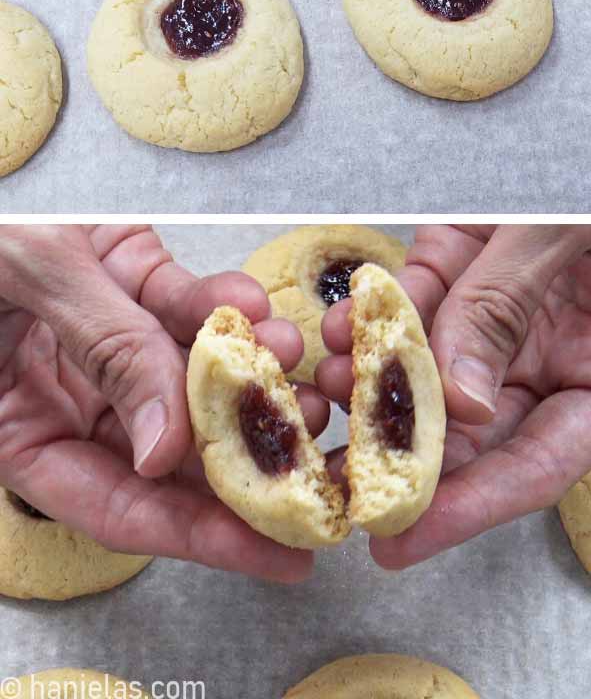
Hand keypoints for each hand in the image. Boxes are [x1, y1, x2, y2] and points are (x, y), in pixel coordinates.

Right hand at [0, 225, 328, 582]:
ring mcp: (107, 340)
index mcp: (25, 431)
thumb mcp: (27, 285)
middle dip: (250, 447)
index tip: (283, 554)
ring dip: (249, 367)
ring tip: (288, 355)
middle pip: (176, 448)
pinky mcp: (132, 284)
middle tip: (315, 451)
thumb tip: (164, 448)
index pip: (125, 507)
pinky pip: (184, 304)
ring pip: (191, 372)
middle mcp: (73, 395)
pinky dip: (220, 303)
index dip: (206, 538)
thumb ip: (105, 353)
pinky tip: (250, 301)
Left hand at [317, 225, 590, 568]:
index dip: (470, 507)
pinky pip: (416, 301)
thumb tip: (455, 402)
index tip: (401, 539)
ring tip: (328, 393)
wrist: (589, 110)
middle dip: (400, 453)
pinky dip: (376, 316)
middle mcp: (549, 354)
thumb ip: (510, 306)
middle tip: (336, 480)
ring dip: (375, 383)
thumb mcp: (572, 234)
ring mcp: (502, 309)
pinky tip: (341, 325)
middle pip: (472, 428)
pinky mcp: (463, 262)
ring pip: (431, 366)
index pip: (536, 462)